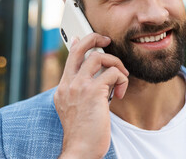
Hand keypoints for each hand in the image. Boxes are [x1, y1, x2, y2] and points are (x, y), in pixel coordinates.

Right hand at [55, 33, 128, 158]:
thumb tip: (94, 78)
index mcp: (63, 88)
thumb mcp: (75, 109)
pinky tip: (121, 92)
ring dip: (116, 63)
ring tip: (121, 76)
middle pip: (79, 48)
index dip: (79, 44)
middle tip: (107, 40)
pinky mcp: (93, 92)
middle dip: (94, 38)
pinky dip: (122, 79)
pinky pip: (113, 73)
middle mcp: (68, 84)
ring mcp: (79, 87)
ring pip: (99, 57)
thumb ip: (80, 92)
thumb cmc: (82, 133)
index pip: (70, 58)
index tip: (85, 39)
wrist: (80, 150)